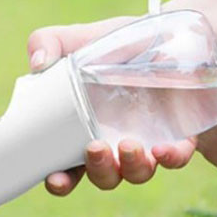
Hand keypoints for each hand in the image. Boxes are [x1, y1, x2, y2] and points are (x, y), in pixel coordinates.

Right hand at [27, 17, 197, 195]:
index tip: (55, 178)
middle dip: (99, 170)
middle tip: (95, 148)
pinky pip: (176, 159)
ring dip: (130, 166)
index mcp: (81, 131)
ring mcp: (145, 144)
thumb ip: (49, 42)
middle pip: (102, 176)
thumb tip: (37, 62)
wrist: (165, 36)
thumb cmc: (113, 45)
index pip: (66, 168)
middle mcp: (112, 145)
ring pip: (136, 173)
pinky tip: (163, 149)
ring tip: (128, 145)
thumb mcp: (80, 39)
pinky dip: (170, 159)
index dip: (59, 180)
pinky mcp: (178, 137)